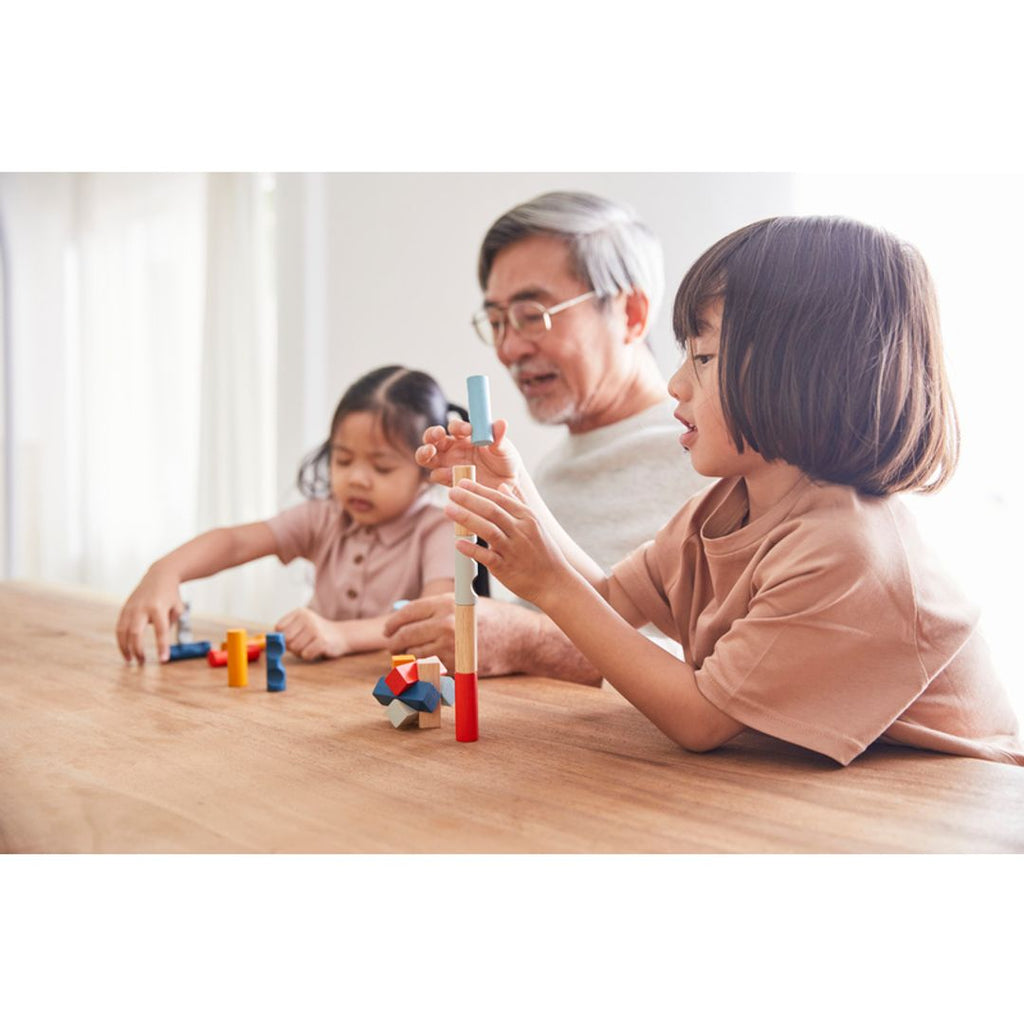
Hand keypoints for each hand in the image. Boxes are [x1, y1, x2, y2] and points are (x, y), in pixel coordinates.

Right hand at [115, 567, 184, 663]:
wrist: (159, 575)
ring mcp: (131, 608)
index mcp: (159, 607)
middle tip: (142, 663)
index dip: (162, 647)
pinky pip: (119, 627)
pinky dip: (121, 640)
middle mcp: (142, 608)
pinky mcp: (124, 608)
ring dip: (125, 648)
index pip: (161, 631)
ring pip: (123, 632)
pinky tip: (126, 649)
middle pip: (136, 633)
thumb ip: (171, 624)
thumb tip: (162, 643)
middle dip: (138, 650)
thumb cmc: (171, 595)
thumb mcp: (178, 608)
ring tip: (130, 660)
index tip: (163, 660)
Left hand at [275, 607, 348, 660]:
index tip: (292, 638)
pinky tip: (317, 649)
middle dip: (291, 646)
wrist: (342, 635)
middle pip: (285, 639)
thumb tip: (270, 644)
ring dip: (301, 651)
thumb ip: (285, 633)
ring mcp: (315, 629)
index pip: (278, 628)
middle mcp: (307, 618)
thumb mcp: (301, 626)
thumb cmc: (316, 633)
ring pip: (295, 648)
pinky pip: (306, 654)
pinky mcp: (323, 641)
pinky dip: (309, 655)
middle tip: (303, 643)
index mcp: (299, 612)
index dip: (282, 637)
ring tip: (311, 645)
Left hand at [385, 594, 544, 675]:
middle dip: (394, 643)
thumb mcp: (463, 603)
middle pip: (404, 635)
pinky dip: (424, 668)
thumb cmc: (492, 618)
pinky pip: (429, 668)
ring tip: (409, 656)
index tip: (388, 630)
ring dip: (408, 657)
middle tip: (392, 647)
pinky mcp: (455, 665)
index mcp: (445, 603)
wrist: (519, 638)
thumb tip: (402, 615)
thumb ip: (435, 609)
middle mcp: (444, 623)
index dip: (392, 624)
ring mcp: (449, 646)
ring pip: (413, 654)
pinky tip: (428, 663)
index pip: (406, 614)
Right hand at [416, 417, 521, 489]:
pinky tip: (450, 474)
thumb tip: (502, 423)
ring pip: (427, 457)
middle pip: (432, 438)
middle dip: (431, 434)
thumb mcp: (504, 448)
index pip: (454, 427)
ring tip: (430, 451)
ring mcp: (448, 465)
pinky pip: (436, 475)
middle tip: (438, 434)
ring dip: (424, 452)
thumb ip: (498, 437)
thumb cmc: (506, 462)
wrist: (509, 485)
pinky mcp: (449, 480)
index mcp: (465, 436)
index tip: (468, 429)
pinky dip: (440, 473)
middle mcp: (453, 448)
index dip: (458, 426)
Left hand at [447, 478, 574, 609]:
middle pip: (492, 511)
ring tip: (448, 509)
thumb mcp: (535, 524)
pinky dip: (472, 549)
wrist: (554, 582)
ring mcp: (513, 550)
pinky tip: (458, 543)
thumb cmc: (543, 552)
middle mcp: (521, 531)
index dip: (480, 490)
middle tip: (451, 492)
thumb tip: (502, 486)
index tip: (462, 483)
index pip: (500, 499)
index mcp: (527, 518)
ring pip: (488, 530)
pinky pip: (487, 557)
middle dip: (469, 499)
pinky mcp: (506, 568)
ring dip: (467, 518)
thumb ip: (518, 503)